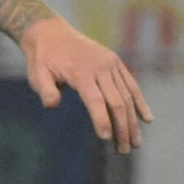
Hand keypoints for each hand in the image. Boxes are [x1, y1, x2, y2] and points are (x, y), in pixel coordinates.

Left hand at [20, 15, 152, 153]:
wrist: (49, 32)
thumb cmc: (43, 58)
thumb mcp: (37, 73)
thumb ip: (45, 89)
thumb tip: (51, 105)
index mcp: (81, 71)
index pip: (95, 100)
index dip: (102, 119)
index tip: (106, 138)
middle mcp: (100, 66)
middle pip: (116, 102)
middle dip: (122, 128)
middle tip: (123, 150)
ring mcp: (110, 63)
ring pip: (127, 96)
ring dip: (133, 121)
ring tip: (135, 143)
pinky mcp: (115, 62)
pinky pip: (130, 84)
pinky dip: (139, 102)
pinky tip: (146, 119)